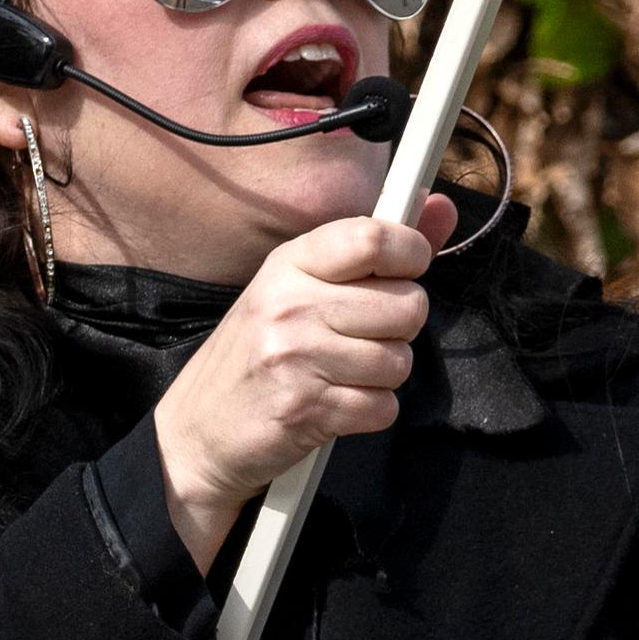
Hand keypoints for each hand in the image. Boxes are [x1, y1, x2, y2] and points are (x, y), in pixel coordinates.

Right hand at [150, 194, 457, 566]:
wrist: (196, 433)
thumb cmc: (256, 355)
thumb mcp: (299, 288)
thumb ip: (376, 250)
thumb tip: (442, 207)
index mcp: (290, 264)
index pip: (374, 237)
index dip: (411, 252)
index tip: (408, 268)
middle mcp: (291, 304)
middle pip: (407, 304)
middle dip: (400, 327)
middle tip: (364, 336)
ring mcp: (296, 357)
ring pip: (400, 360)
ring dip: (383, 375)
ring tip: (343, 373)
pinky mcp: (306, 409)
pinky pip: (383, 407)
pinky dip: (369, 412)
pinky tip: (336, 404)